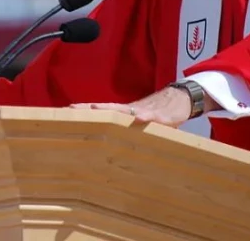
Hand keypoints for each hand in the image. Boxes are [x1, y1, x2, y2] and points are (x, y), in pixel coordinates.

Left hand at [69, 86, 193, 127]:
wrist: (181, 98)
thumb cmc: (159, 112)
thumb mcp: (142, 123)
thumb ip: (130, 132)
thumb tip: (116, 150)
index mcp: (125, 113)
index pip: (102, 111)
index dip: (86, 111)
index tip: (68, 110)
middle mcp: (131, 110)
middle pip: (107, 108)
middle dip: (89, 108)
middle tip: (72, 107)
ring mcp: (144, 111)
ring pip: (124, 109)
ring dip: (110, 109)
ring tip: (96, 108)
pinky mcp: (161, 116)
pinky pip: (152, 116)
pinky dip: (145, 116)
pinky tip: (138, 118)